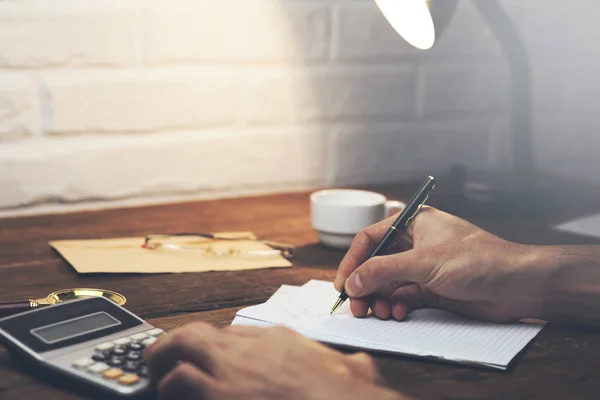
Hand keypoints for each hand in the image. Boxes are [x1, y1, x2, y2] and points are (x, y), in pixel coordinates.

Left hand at [144, 322, 405, 399]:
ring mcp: (235, 367)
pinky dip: (169, 386)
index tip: (206, 358)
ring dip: (164, 358)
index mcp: (281, 339)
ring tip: (155, 372)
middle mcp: (253, 347)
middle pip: (202, 332)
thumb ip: (352, 363)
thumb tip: (361, 363)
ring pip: (183, 344)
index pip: (234, 334)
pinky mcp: (221, 393)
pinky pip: (180, 380)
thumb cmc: (349, 392)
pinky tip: (168, 395)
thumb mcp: (357, 369)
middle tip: (163, 357)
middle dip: (178, 342)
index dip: (214, 347)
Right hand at [334, 206, 541, 322]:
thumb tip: (351, 282)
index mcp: (412, 224)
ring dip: (380, 299)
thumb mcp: (423, 263)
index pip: (370, 239)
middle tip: (358, 307)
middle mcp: (415, 243)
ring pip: (389, 283)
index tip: (343, 284)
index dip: (353, 261)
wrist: (517, 285)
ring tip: (380, 313)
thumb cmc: (477, 260)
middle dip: (365, 285)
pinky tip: (399, 313)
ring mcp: (423, 267)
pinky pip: (404, 296)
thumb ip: (383, 271)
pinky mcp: (432, 288)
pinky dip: (398, 305)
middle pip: (376, 263)